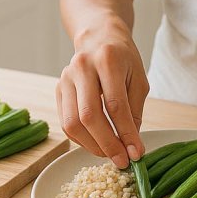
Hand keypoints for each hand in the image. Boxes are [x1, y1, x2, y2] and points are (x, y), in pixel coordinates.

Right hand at [55, 19, 148, 168]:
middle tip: (121, 160)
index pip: (115, 105)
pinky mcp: (58, 89)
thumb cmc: (123, 58)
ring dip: (92, 145)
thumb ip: (134, 111)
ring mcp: (66, 78)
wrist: (99, 36)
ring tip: (110, 154)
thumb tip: (131, 146)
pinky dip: (81, 139)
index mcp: (107, 60)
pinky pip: (65, 122)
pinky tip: (96, 143)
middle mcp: (82, 67)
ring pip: (72, 122)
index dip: (125, 133)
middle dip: (107, 144)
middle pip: (89, 115)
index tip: (136, 153)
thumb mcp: (138, 79)